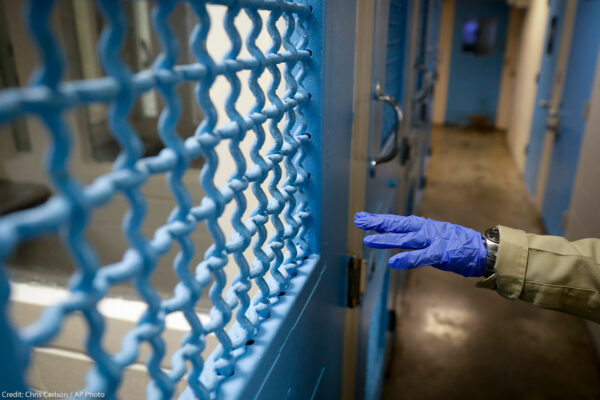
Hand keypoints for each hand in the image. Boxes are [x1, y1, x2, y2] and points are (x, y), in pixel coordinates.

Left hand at [354, 212, 486, 276]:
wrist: (482, 250)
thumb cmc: (456, 245)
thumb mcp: (433, 237)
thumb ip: (415, 238)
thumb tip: (398, 237)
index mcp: (422, 227)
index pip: (396, 222)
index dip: (379, 220)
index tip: (362, 218)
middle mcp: (425, 230)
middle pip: (397, 225)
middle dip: (377, 223)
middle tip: (358, 220)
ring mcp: (433, 240)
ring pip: (405, 239)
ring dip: (387, 239)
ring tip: (369, 240)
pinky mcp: (441, 253)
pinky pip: (421, 256)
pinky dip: (408, 259)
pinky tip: (394, 262)